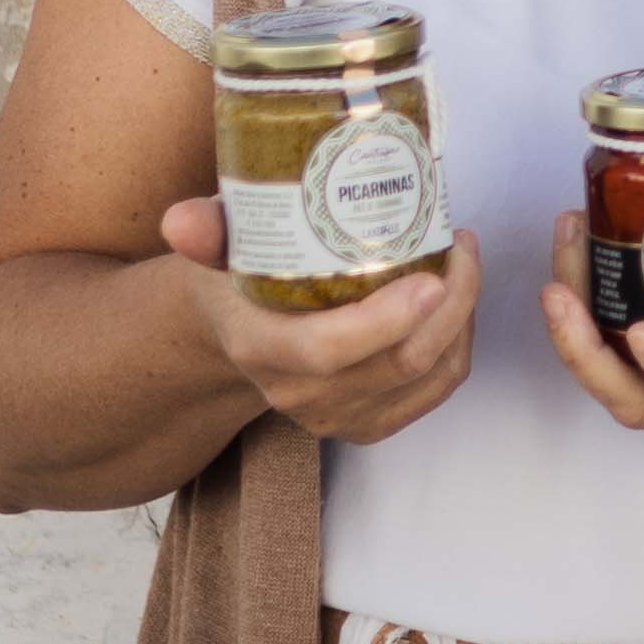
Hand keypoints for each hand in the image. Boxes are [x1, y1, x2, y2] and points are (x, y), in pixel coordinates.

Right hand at [155, 196, 483, 439]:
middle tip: (460, 242)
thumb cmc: (238, 277)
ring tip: (462, 258)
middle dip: (449, 302)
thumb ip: (207, 230)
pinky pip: (437, 389)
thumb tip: (180, 220)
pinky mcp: (371, 424)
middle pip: (397, 362)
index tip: (430, 276)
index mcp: (262, 349)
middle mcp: (301, 395)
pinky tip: (456, 300)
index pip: (327, 350)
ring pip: (428, 376)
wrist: (239, 333)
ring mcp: (339, 416)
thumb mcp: (220, 245)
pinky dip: (459, 343)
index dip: (385, 321)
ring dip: (461, 317)